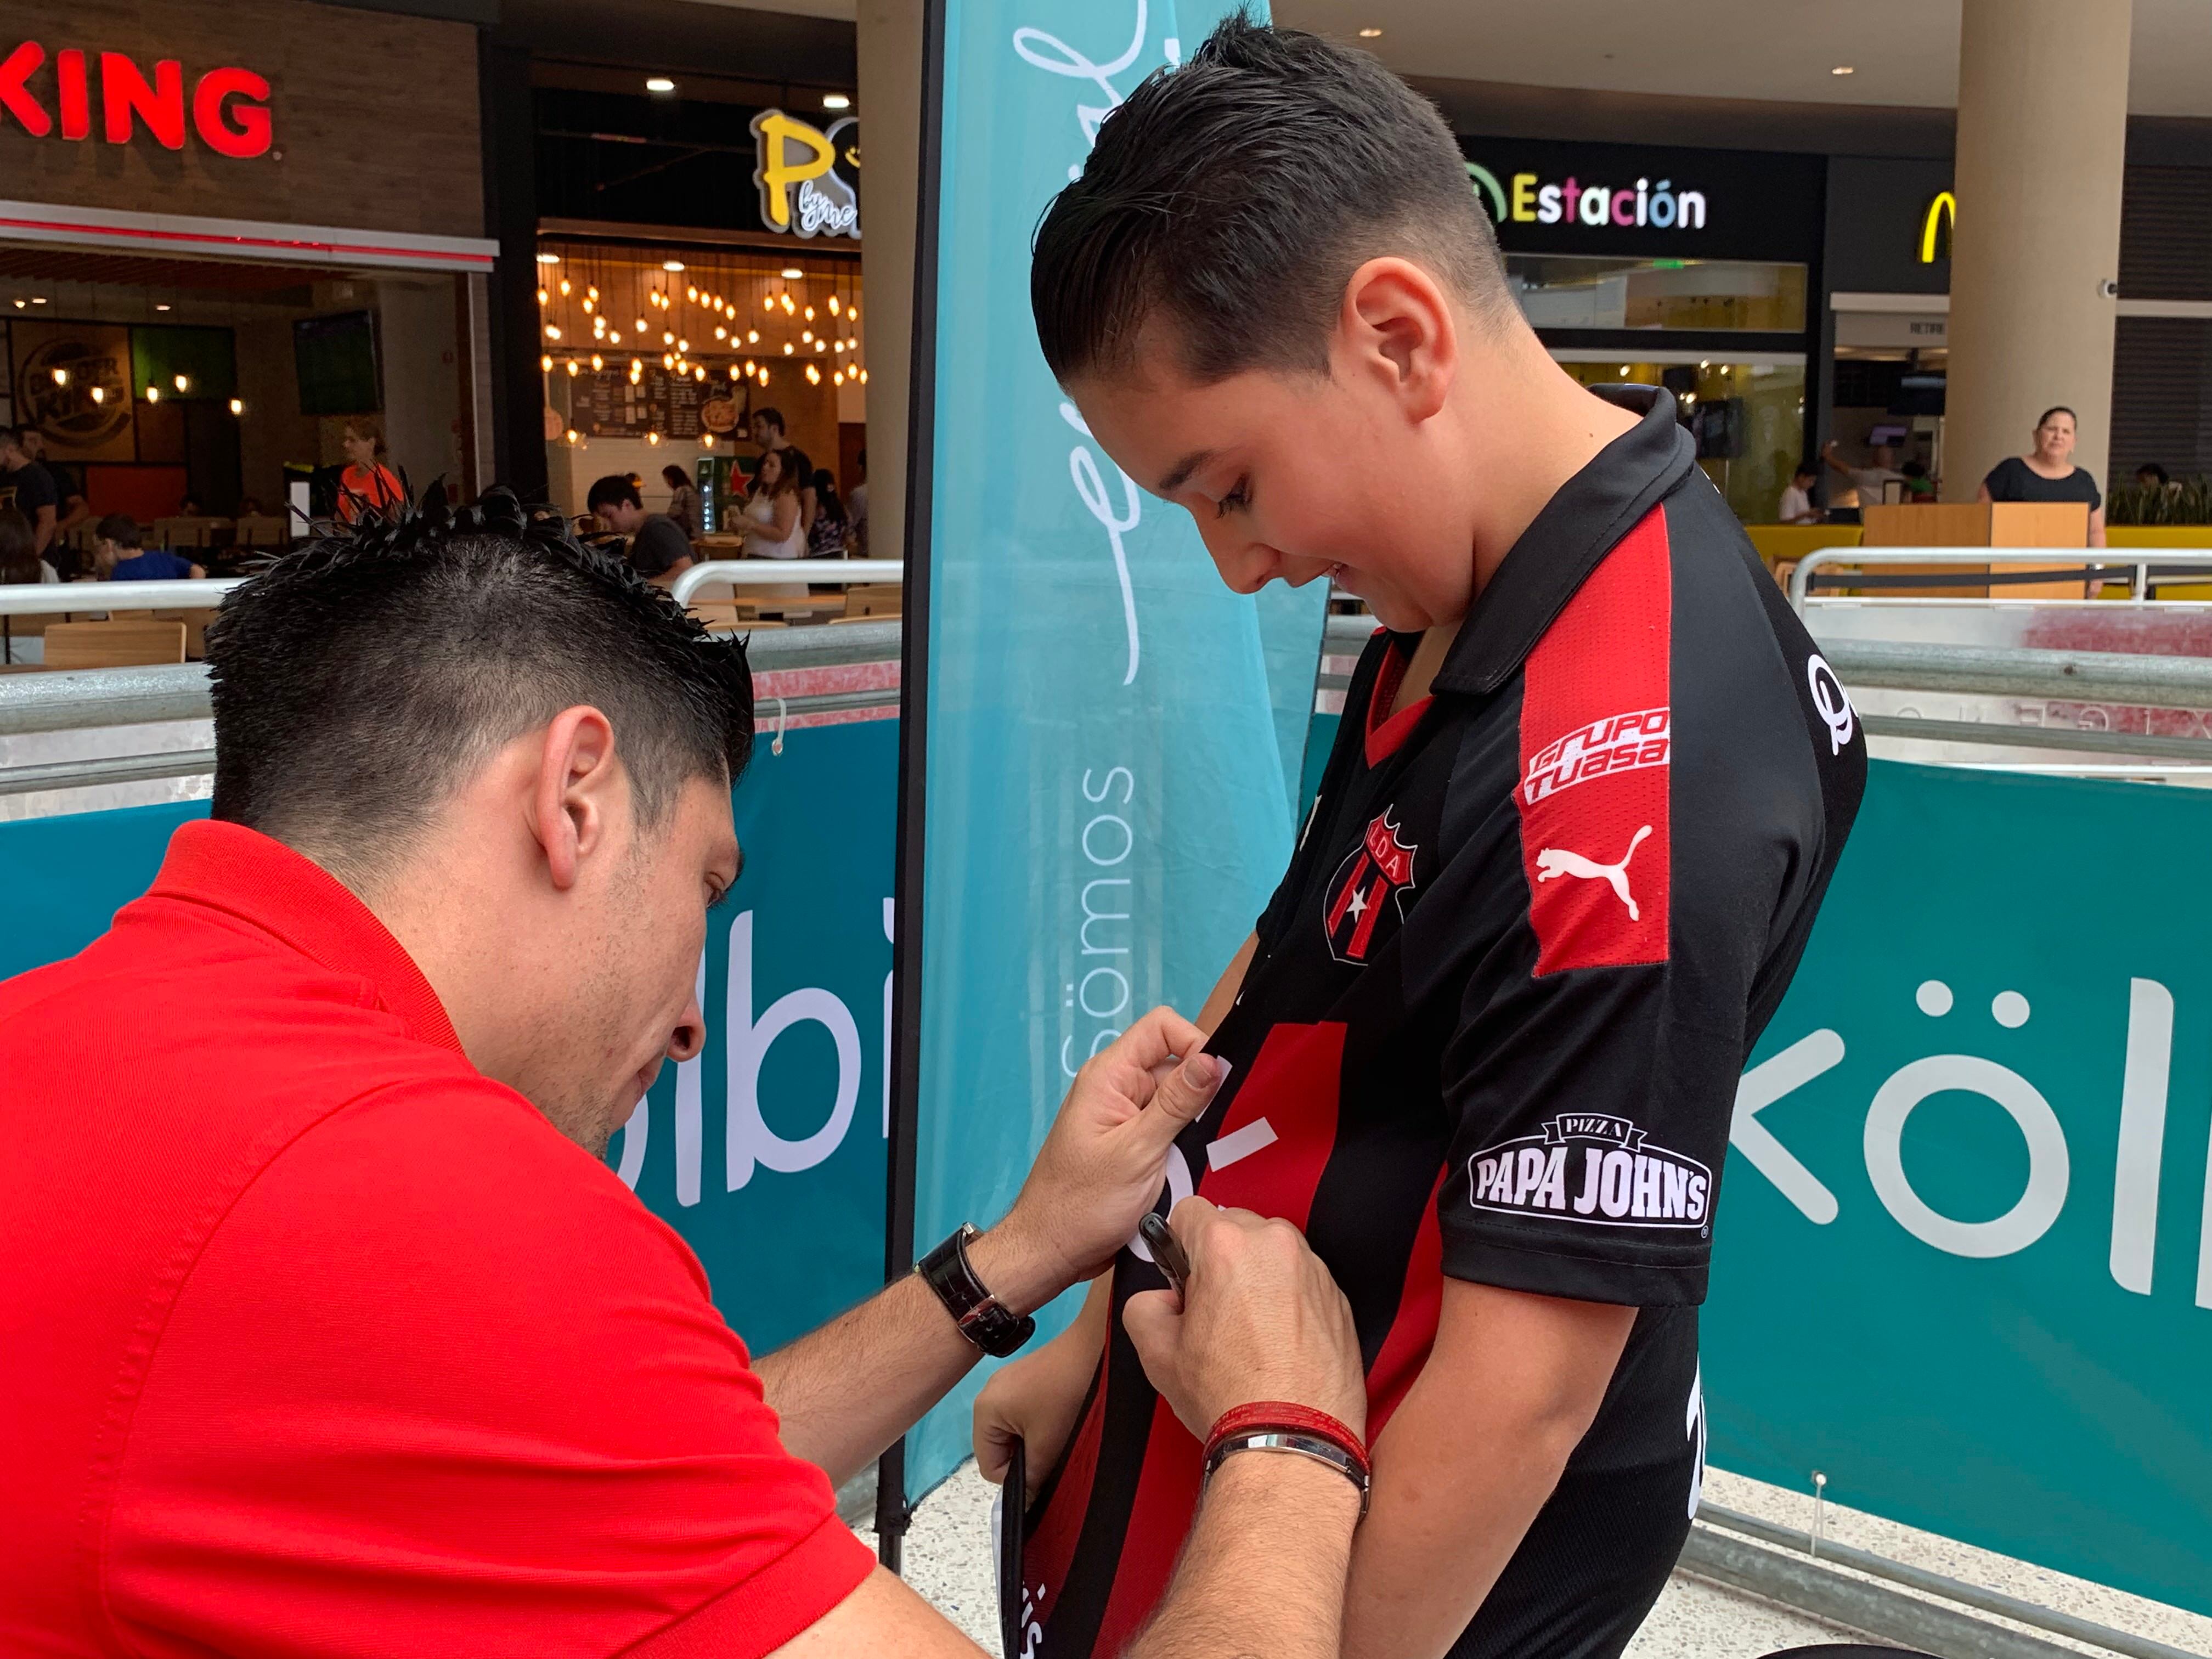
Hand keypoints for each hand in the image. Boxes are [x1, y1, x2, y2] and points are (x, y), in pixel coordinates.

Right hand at [973, 1333, 1095, 1499]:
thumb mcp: (1048, 1442)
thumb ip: (1032, 1475)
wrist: (1092, 1346)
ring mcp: (1004, 1383)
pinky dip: (1037, 1421)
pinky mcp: (1022, 1376)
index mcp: (984, 1411)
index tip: (1041, 1470)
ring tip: (1057, 1430)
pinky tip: (1058, 1414)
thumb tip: (1025, 1500)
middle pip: (998, 1447)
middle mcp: (987, 1394)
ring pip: (1012, 1431)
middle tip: (1052, 1449)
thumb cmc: (1066, 1394)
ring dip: (1032, 1439)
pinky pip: (1021, 1412)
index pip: (989, 1466)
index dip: (1015, 1477)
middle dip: (1023, 1456)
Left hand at [980, 1007, 1227, 1313]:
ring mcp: (1125, 1118)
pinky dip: (1182, 1149)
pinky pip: (1170, 1131)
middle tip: (1208, 1132)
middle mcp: (1117, 1089)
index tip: (1216, 1080)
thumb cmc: (1081, 1205)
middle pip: (1175, 1066)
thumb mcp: (1138, 1152)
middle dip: (1198, 1095)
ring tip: (1191, 1159)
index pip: (1161, 1028)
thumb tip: (1212, 1060)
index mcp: (1109, 1076)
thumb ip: (1177, 1104)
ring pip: (1178, 1103)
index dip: (1194, 1043)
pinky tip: (1183, 1172)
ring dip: (1192, 1128)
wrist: (1051, 1251)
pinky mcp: (1134, 1144)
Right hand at [1123, 1198, 1364, 1442]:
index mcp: (1226, 1245)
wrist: (1292, 1441)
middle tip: (1213, 1309)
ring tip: (1250, 1330)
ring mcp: (1314, 1269)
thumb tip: (1162, 1299)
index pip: (1189, 1211)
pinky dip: (1289, 1299)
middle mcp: (1275, 1245)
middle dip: (1220, 1258)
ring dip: (1258, 1276)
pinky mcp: (1339, 1297)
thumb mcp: (1155, 1353)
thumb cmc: (1228, 1396)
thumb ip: (1145, 1305)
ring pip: (1273, 1252)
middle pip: (1235, 1227)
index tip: (1181, 1275)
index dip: (1177, 1244)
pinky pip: (1303, 1280)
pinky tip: (1279, 1342)